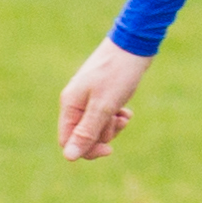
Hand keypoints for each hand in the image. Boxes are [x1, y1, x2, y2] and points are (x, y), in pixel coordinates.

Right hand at [59, 39, 152, 160]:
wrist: (133, 45)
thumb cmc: (118, 74)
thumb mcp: (104, 106)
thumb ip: (86, 131)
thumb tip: (69, 157)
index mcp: (70, 105)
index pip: (68, 141)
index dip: (87, 150)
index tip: (109, 149)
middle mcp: (75, 103)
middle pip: (83, 135)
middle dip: (103, 135)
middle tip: (118, 121)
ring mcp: (88, 98)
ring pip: (97, 126)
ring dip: (112, 126)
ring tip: (123, 114)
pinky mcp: (102, 94)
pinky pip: (106, 116)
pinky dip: (117, 116)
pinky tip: (127, 111)